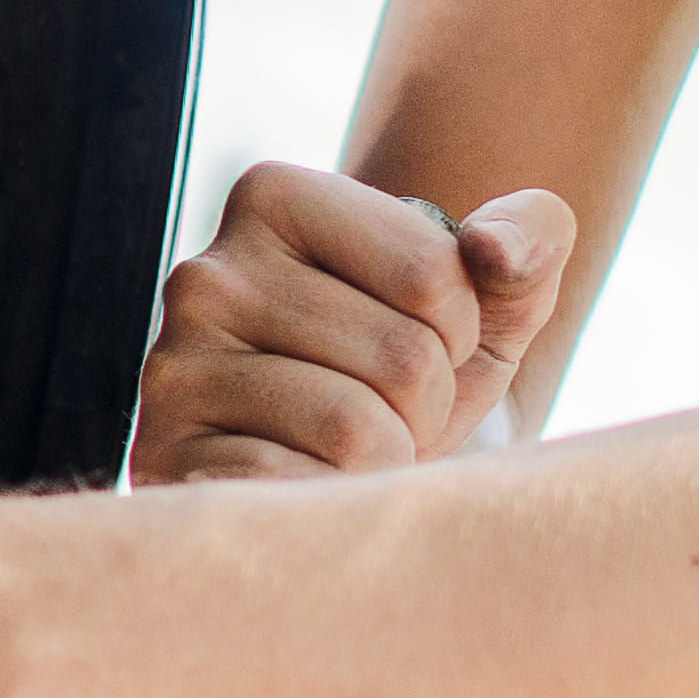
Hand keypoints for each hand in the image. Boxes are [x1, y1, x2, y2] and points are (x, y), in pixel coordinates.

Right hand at [133, 165, 576, 481]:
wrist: (349, 461)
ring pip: (356, 428)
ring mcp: (174, 370)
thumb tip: (493, 250)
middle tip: (389, 405)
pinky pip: (294, 490)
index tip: (422, 334)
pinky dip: (332, 501)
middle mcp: (206, 274)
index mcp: (272, 196)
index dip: (462, 326)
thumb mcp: (498, 292)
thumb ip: (533, 234)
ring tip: (355, 445)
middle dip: (428, 400)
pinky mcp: (165, 460)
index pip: (435, 272)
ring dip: (389, 456)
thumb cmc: (423, 360)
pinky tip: (309, 481)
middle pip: (404, 356)